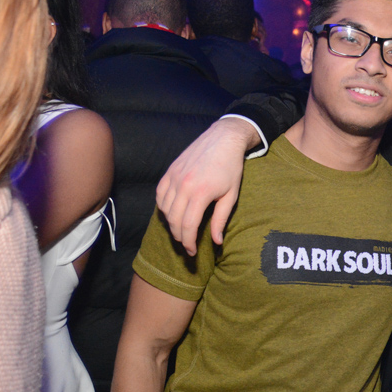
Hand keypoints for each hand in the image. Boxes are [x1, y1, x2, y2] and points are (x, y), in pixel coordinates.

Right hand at [155, 118, 258, 253]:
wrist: (223, 139)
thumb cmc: (231, 168)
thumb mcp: (231, 196)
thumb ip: (220, 220)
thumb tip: (216, 242)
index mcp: (200, 193)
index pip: (188, 226)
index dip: (188, 242)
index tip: (192, 252)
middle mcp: (183, 185)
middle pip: (174, 220)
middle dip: (180, 237)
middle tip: (187, 245)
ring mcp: (174, 177)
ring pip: (165, 209)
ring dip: (171, 224)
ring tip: (181, 231)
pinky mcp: (170, 171)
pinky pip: (160, 195)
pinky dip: (163, 207)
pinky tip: (172, 213)